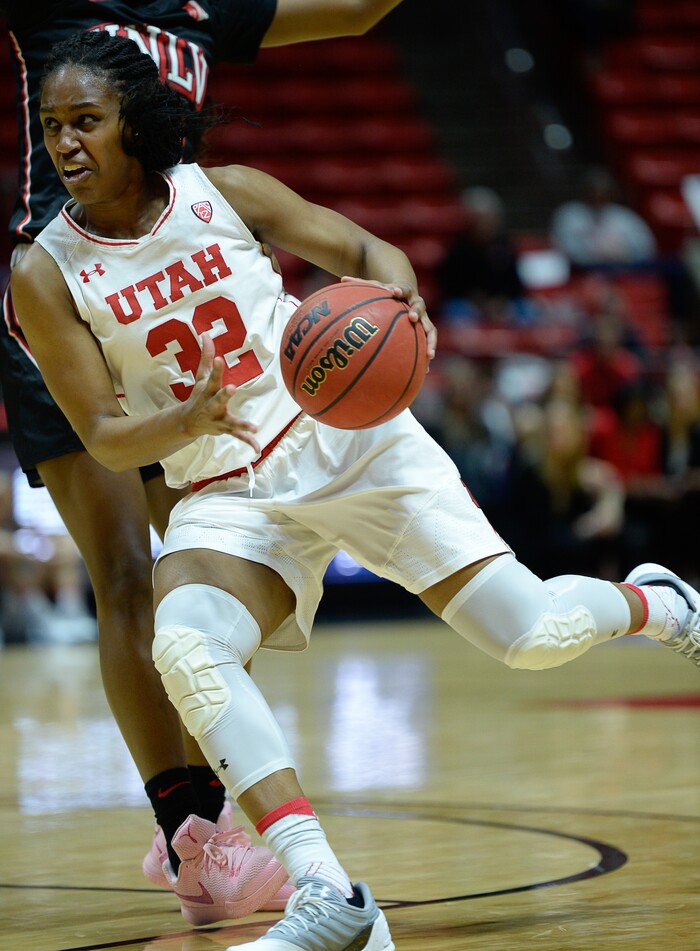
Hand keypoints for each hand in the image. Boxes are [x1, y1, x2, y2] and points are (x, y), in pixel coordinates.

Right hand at [183, 334, 260, 452]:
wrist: (188, 422)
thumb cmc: (199, 395)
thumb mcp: (201, 376)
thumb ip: (206, 356)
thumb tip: (205, 333)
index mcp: (208, 391)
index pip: (212, 377)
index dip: (217, 368)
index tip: (221, 358)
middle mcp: (212, 405)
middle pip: (218, 399)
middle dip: (224, 395)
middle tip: (232, 388)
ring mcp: (219, 419)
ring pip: (231, 422)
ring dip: (241, 424)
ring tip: (254, 427)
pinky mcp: (226, 429)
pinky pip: (238, 436)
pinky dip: (247, 442)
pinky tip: (257, 448)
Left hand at [340, 276, 436, 365]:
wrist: (408, 292)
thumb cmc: (388, 291)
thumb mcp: (376, 286)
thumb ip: (361, 283)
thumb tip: (342, 278)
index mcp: (405, 293)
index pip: (403, 289)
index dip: (399, 290)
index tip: (393, 291)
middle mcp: (416, 304)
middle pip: (420, 307)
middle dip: (416, 312)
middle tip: (412, 318)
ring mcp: (423, 318)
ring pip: (430, 329)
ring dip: (430, 341)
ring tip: (429, 355)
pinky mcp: (424, 330)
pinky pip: (427, 343)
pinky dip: (426, 355)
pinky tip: (424, 371)